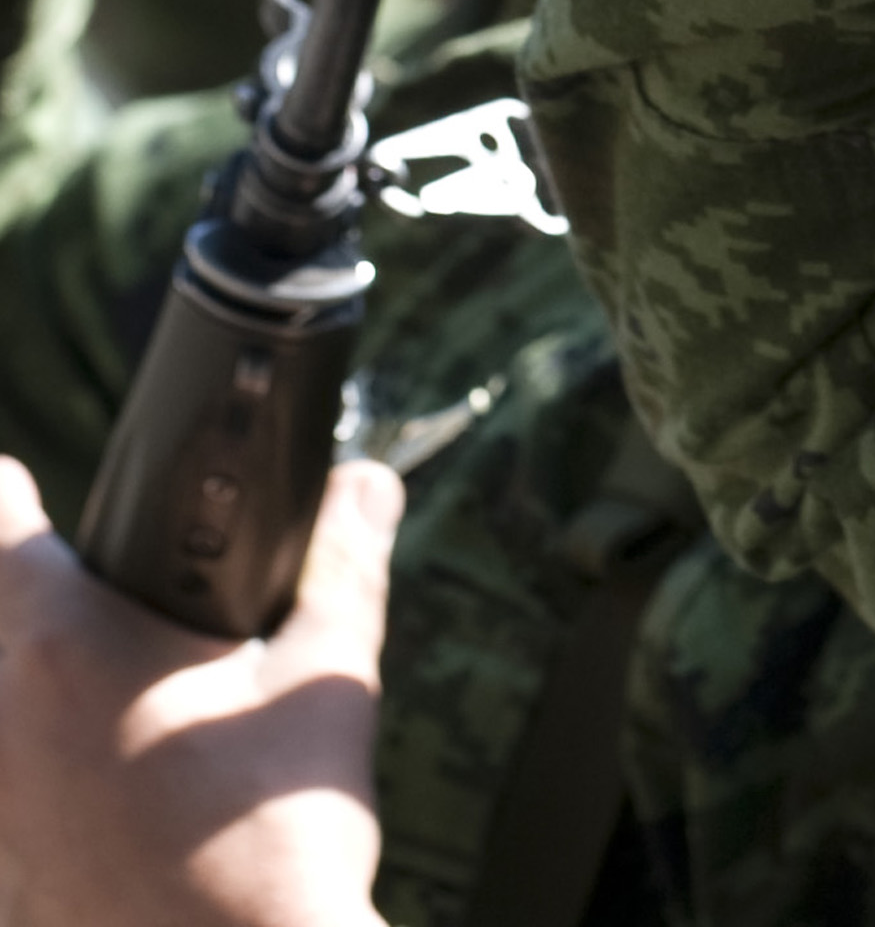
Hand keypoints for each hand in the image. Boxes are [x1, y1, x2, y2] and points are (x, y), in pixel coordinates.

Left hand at [0, 456, 399, 926]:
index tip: (19, 482)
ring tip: (135, 712)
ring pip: (9, 703)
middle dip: (43, 601)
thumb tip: (363, 483)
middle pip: (1, 618)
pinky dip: (48, 776)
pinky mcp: (0, 868)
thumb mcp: (325, 683)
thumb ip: (340, 565)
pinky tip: (120, 799)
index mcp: (62, 642)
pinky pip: (16, 791)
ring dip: (49, 693)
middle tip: (119, 610)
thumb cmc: (268, 842)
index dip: (10, 492)